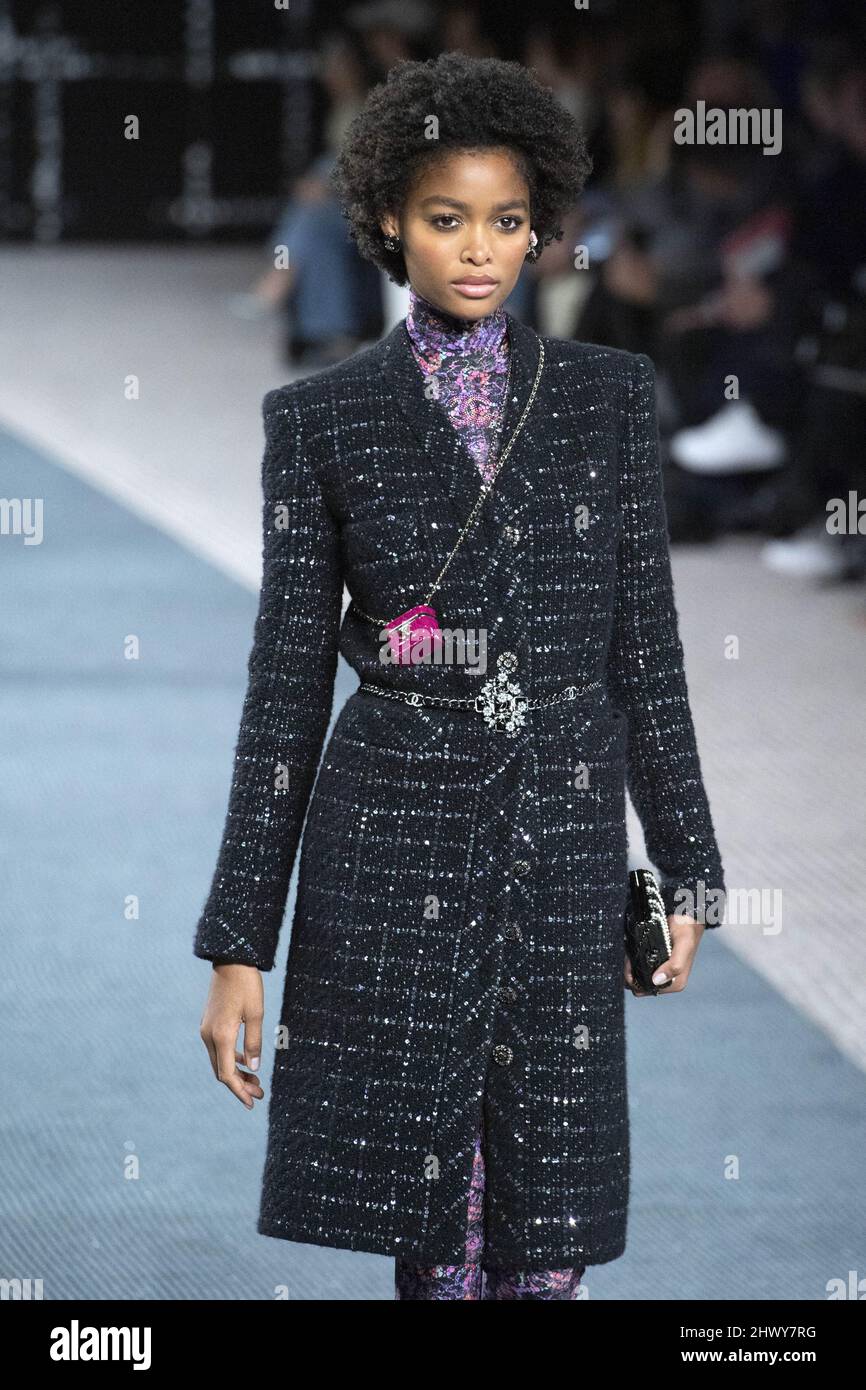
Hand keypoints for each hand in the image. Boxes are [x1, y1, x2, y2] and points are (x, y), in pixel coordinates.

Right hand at [199, 963, 265, 1108]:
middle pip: (221, 1071)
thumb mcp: (256, 1013)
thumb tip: (253, 1069)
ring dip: (236, 1073)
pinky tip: (246, 1061)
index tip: (252, 1103)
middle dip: (239, 1086)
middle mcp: (209, 1036)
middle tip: (259, 1093)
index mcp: (220, 1036)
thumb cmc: (247, 985)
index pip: (227, 1075)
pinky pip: (219, 1049)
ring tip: (256, 1081)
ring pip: (219, 1061)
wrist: (231, 961)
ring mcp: (207, 1030)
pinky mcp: (209, 1023)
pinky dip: (231, 1059)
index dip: (239, 1092)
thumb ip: (253, 1043)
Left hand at [624, 914, 704, 997]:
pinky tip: (632, 953)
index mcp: (676, 983)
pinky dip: (633, 963)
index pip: (645, 990)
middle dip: (630, 974)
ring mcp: (661, 973)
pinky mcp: (657, 964)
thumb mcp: (684, 945)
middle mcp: (668, 981)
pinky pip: (640, 969)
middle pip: (639, 986)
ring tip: (629, 955)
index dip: (633, 980)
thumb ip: (674, 965)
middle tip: (628, 958)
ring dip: (630, 968)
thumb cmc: (687, 930)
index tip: (629, 964)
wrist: (688, 918)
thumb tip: (657, 980)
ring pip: (638, 978)